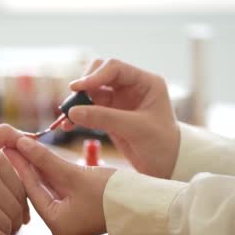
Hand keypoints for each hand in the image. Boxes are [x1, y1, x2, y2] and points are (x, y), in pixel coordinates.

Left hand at [4, 137, 116, 234]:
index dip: (20, 165)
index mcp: (57, 224)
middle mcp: (62, 224)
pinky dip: (54, 172)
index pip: (32, 190)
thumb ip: (46, 160)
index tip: (8, 147)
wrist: (146, 202)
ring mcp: (73, 216)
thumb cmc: (111, 193)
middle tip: (12, 144)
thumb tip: (22, 145)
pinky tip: (43, 155)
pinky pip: (62, 188)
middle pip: (39, 189)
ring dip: (40, 167)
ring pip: (50, 187)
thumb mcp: (75, 175)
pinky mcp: (82, 207)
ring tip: (24, 146)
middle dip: (27, 166)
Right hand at [61, 59, 179, 178]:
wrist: (168, 167)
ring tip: (66, 117)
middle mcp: (132, 87)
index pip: (115, 68)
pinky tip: (68, 124)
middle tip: (71, 102)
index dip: (94, 75)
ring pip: (90, 92)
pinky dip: (78, 115)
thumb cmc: (162, 145)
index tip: (77, 88)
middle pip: (99, 74)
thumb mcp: (136, 129)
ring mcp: (120, 100)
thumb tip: (73, 112)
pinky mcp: (110, 115)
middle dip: (83, 86)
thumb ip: (105, 118)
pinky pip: (88, 109)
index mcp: (146, 82)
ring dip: (77, 102)